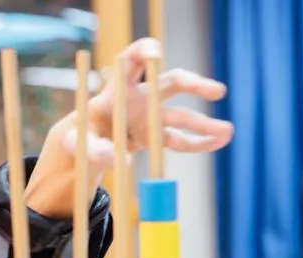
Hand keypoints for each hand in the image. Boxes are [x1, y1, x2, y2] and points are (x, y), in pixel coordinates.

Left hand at [25, 37, 233, 218]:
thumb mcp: (75, 145)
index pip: (129, 63)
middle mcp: (137, 98)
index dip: (141, 53)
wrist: (81, 148)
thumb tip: (120, 160)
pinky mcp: (152, 135)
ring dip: (203, 124)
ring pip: (179, 116)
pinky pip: (176, 139)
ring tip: (227, 131)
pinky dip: (195, 143)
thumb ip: (92, 150)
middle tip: (215, 92)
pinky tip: (216, 143)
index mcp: (114, 92)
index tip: (155, 52)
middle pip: (167, 83)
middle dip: (192, 85)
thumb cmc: (76, 139)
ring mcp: (147, 116)